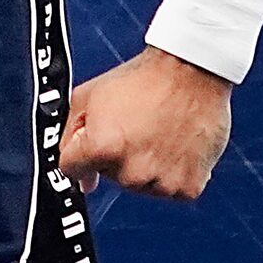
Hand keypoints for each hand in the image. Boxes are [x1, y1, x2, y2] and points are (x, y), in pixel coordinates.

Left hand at [60, 48, 233, 201]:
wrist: (191, 73)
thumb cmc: (146, 79)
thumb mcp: (88, 95)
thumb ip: (71, 134)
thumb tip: (81, 176)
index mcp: (102, 147)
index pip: (72, 169)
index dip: (78, 152)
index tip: (91, 142)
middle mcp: (132, 171)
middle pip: (108, 176)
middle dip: (113, 155)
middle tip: (132, 127)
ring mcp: (162, 183)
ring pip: (139, 185)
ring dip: (142, 166)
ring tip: (154, 134)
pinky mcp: (188, 188)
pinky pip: (168, 189)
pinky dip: (170, 172)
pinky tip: (172, 145)